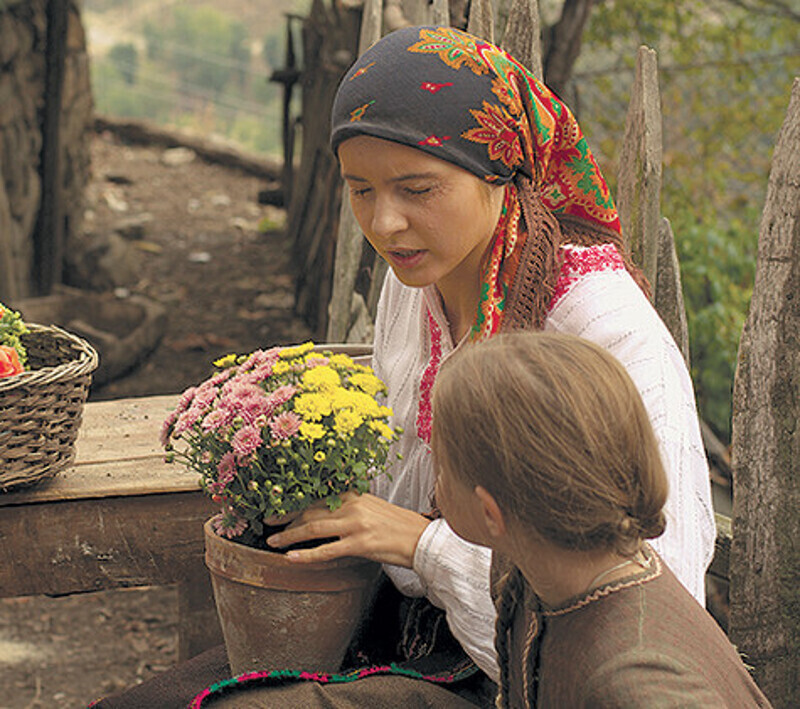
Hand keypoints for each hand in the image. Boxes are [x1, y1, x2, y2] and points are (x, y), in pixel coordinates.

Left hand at [265, 492, 430, 567]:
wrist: (421, 538)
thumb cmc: (398, 526)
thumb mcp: (372, 508)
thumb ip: (350, 509)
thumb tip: (328, 516)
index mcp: (354, 495)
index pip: (317, 497)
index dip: (295, 503)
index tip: (278, 508)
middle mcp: (352, 506)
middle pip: (311, 511)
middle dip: (286, 518)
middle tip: (267, 523)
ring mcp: (355, 525)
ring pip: (314, 528)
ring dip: (289, 535)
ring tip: (272, 542)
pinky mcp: (360, 544)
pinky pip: (327, 550)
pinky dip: (306, 555)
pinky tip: (291, 557)